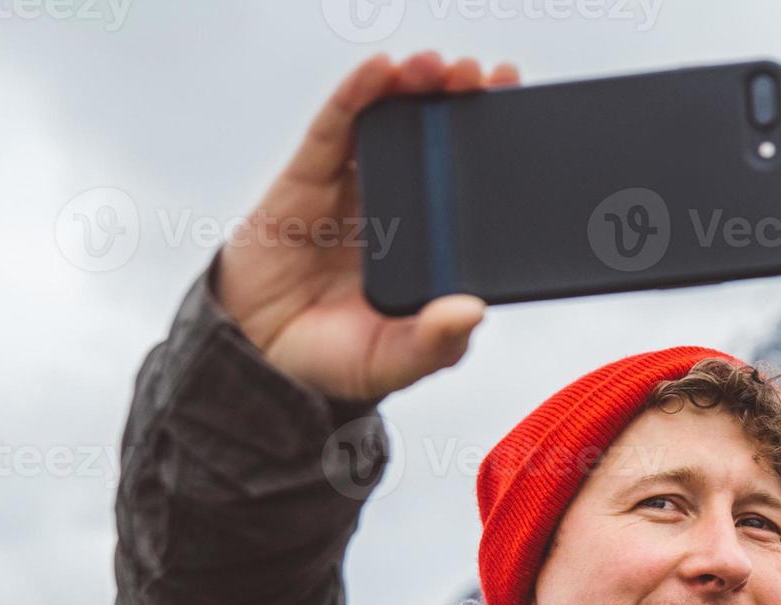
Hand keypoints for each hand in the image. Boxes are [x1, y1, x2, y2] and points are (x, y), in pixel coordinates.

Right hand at [215, 52, 519, 401]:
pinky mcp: (308, 178)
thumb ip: (435, 342)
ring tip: (439, 66)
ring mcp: (354, 189)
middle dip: (461, 101)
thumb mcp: (396, 361)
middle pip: (434, 140)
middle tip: (486, 75)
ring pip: (389, 123)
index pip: (469, 185)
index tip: (520, 111)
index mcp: (431, 245)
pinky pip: (335, 128)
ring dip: (414, 86)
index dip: (494, 144)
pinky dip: (357, 94)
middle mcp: (399, 209)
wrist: (259, 361)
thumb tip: (473, 310)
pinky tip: (379, 70)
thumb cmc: (336, 360)